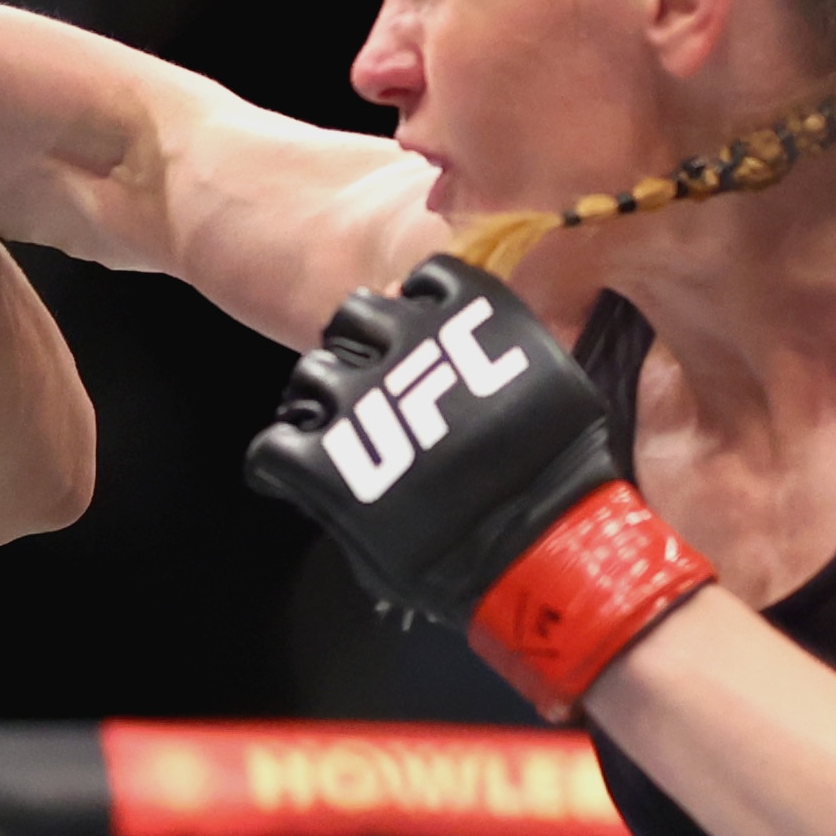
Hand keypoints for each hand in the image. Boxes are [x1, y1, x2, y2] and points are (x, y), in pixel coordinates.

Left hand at [244, 258, 713, 717]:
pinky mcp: (325, 461)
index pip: (424, 283)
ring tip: (342, 439)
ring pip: (309, 374)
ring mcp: (361, 402)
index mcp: (474, 318)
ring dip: (320, 401)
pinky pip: (272, 446)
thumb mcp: (549, 389)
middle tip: (375, 397)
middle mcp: (410, 346)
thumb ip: (502, 353)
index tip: (420, 342)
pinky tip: (296, 479)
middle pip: (354, 318)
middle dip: (360, 350)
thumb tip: (458, 330)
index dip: (416, 313)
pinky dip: (277, 461)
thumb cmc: (563, 483)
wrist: (544, 552)